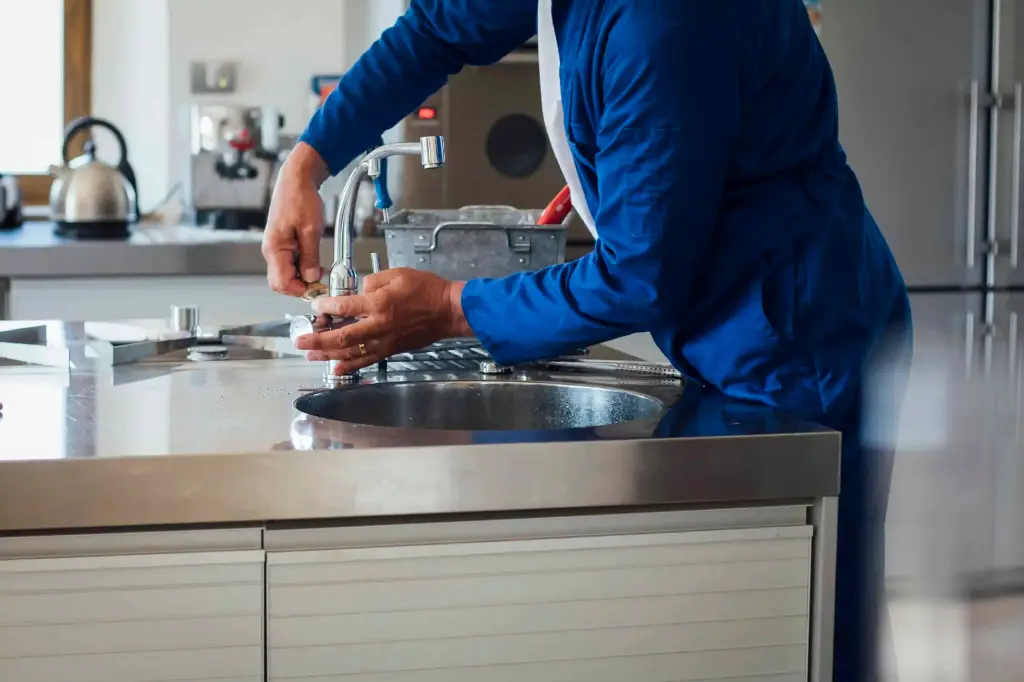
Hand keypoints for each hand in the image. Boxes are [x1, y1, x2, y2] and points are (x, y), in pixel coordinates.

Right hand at [262, 143, 329, 297]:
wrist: (296, 179)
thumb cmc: (300, 198)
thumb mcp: (311, 229)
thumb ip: (310, 256)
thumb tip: (311, 278)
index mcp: (275, 248)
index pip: (282, 283)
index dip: (300, 290)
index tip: (318, 288)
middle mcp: (271, 250)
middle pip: (281, 282)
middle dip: (300, 286)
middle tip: (320, 282)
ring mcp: (276, 248)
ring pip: (286, 274)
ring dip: (302, 277)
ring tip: (320, 270)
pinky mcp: (282, 244)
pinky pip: (289, 264)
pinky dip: (302, 267)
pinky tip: (314, 262)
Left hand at [294, 268, 471, 373]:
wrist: (447, 311)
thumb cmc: (426, 289)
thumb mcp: (397, 274)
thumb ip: (372, 282)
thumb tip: (358, 292)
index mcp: (378, 304)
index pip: (344, 307)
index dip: (325, 306)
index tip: (315, 305)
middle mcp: (378, 326)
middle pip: (340, 336)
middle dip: (317, 339)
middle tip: (299, 340)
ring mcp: (384, 341)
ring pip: (350, 352)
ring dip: (327, 354)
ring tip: (310, 354)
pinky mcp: (390, 350)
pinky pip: (366, 360)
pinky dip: (349, 366)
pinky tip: (336, 368)